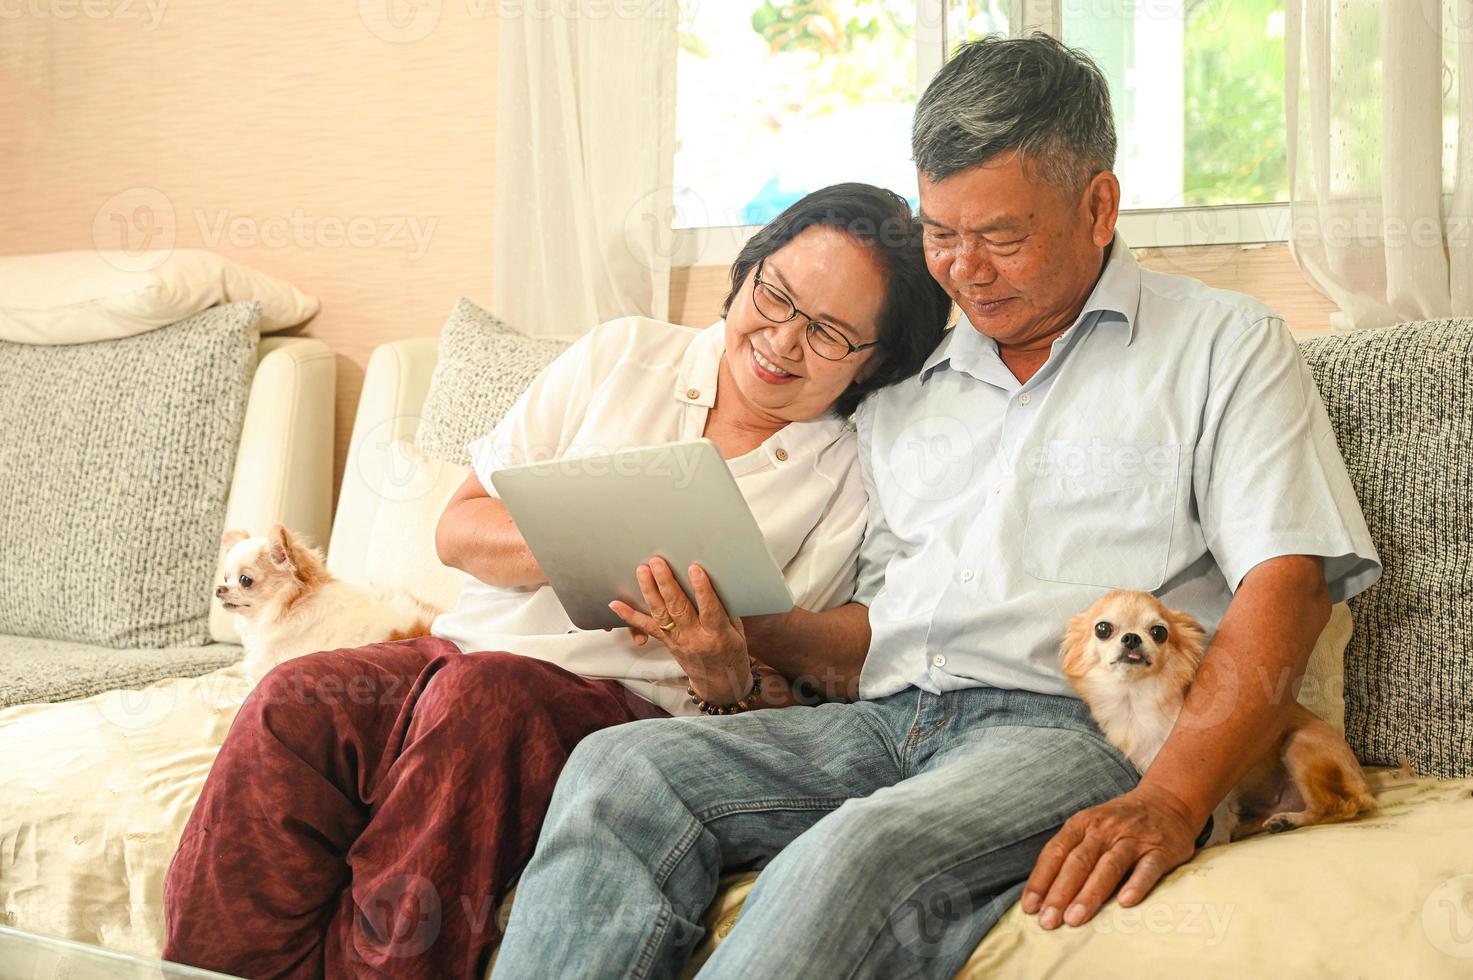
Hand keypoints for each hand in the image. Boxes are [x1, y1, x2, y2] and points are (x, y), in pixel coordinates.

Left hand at [608, 557, 753, 704]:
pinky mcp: (666, 642)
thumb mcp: (737, 631)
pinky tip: (615, 604)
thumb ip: (726, 608)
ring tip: (643, 570)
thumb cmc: (731, 652)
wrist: (719, 682)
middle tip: (658, 563)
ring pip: (660, 614)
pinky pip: (646, 627)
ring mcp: (677, 641)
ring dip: (650, 591)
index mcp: (718, 635)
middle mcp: (694, 638)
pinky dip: (629, 615)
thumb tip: (716, 579)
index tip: (695, 569)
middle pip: (678, 609)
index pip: (710, 610)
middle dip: (667, 584)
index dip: (702, 590)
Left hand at [1020, 782, 1201, 928]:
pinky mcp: (1161, 850)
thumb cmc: (1120, 823)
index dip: (1041, 880)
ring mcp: (1133, 839)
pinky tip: (1125, 903)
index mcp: (1082, 823)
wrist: (1168, 801)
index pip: (1055, 852)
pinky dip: (1136, 884)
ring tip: (1075, 918)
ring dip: (1090, 893)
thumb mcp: (1090, 827)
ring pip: (1108, 866)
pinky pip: (1147, 868)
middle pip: (1078, 862)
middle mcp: (1104, 829)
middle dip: (1060, 893)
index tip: (1029, 907)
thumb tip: (1044, 893)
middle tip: (1048, 920)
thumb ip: (1070, 854)